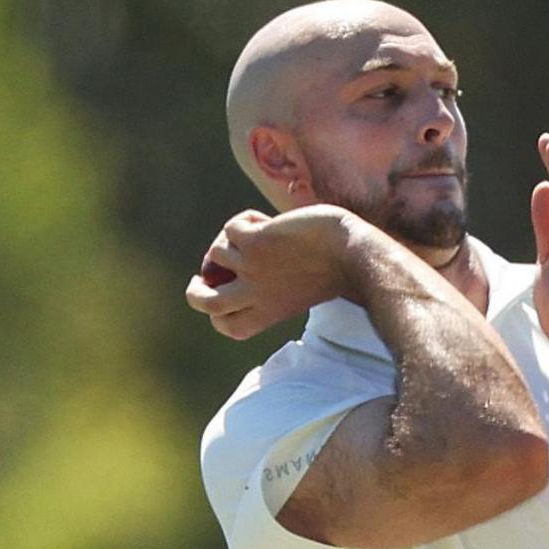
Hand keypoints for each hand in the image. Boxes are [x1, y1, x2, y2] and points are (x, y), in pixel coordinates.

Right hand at [185, 205, 364, 339]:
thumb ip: (274, 290)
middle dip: (194, 292)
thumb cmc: (337, 269)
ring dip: (230, 240)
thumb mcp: (300, 290)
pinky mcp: (256, 242)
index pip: (230, 328)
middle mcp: (256, 295)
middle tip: (200, 277)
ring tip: (255, 231)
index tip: (219, 299)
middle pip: (206, 303)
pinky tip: (266, 220)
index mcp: (269, 312)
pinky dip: (244, 220)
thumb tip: (245, 271)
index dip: (217, 316)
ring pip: (216, 255)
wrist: (354, 254)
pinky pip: (232, 228)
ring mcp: (253, 268)